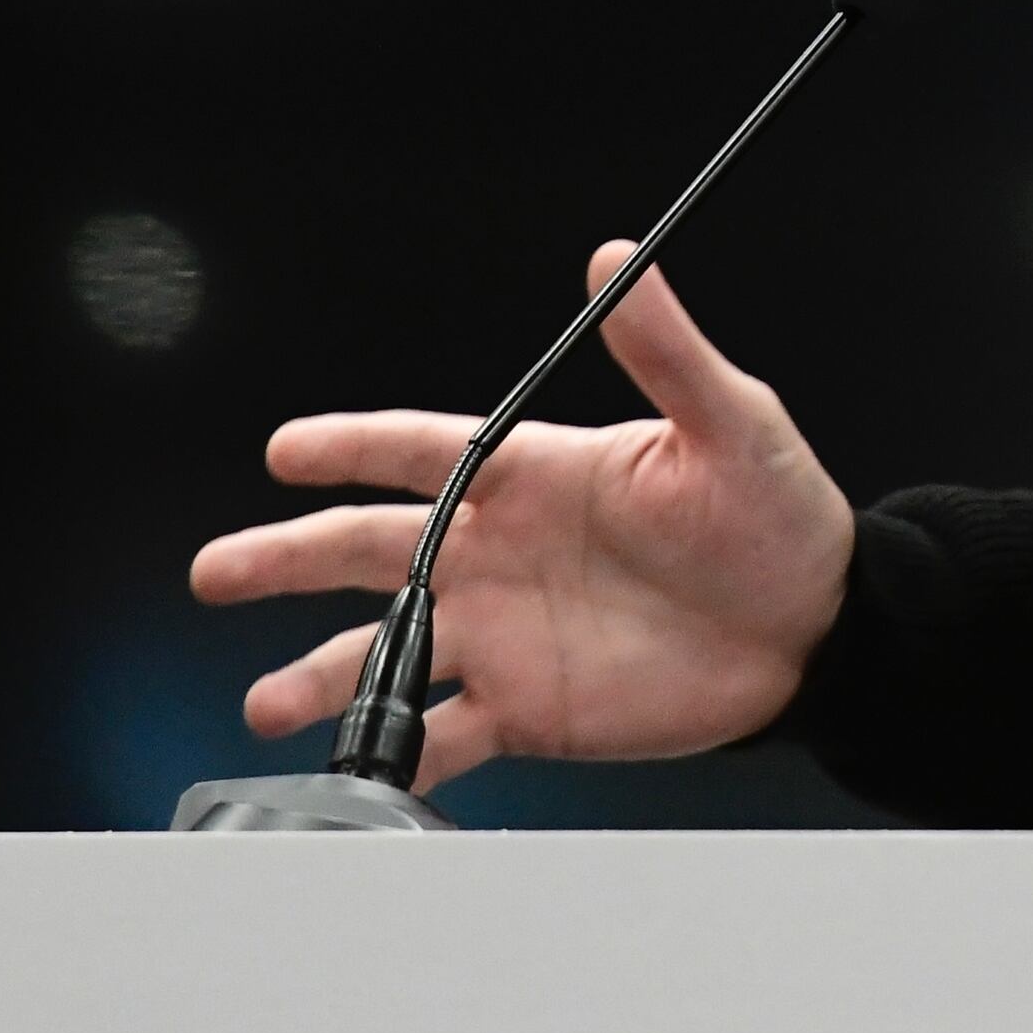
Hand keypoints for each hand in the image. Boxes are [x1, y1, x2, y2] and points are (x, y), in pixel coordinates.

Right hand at [187, 242, 857, 789]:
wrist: (815, 626)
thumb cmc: (777, 515)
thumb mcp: (731, 423)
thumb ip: (666, 351)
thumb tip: (617, 261)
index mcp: (536, 475)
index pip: (422, 449)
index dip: (350, 446)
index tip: (285, 449)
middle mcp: (502, 553)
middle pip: (371, 550)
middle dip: (287, 558)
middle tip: (217, 571)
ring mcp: (506, 633)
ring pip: (387, 653)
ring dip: (321, 677)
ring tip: (264, 704)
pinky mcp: (530, 707)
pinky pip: (445, 736)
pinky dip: (399, 757)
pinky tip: (358, 770)